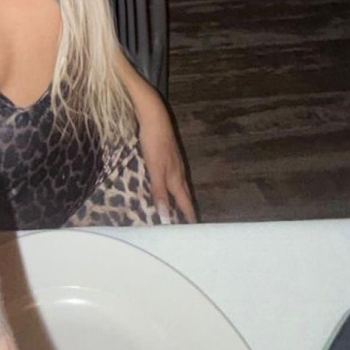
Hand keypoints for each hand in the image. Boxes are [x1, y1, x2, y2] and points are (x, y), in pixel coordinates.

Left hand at [137, 93, 195, 224]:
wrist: (154, 118)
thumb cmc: (154, 144)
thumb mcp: (155, 170)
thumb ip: (159, 192)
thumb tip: (167, 218)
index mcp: (176, 179)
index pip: (185, 203)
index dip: (189, 217)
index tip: (194, 231)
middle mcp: (178, 173)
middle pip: (185, 196)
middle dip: (187, 210)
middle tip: (188, 225)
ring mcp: (174, 164)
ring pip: (179, 186)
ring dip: (180, 199)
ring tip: (178, 210)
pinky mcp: (167, 156)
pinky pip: (172, 177)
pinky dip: (172, 187)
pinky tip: (166, 186)